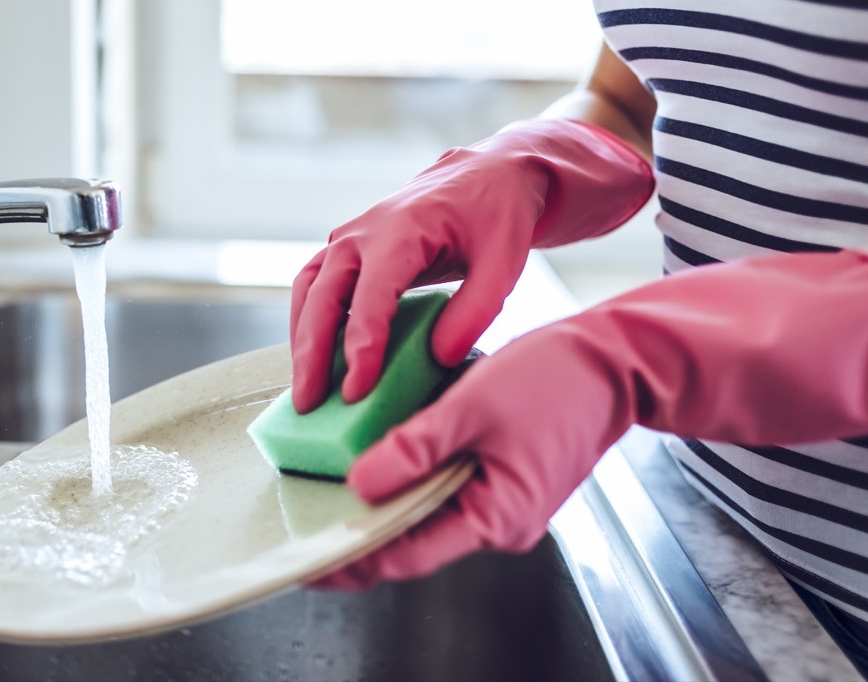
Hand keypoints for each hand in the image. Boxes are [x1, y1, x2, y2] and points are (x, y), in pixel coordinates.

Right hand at [289, 119, 651, 411]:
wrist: (484, 176)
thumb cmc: (496, 215)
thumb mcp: (504, 261)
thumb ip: (475, 310)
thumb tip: (440, 358)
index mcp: (401, 229)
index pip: (370, 296)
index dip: (360, 346)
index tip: (356, 391)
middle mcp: (362, 231)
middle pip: (322, 295)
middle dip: (312, 352)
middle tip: (308, 403)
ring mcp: (349, 239)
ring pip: (309, 291)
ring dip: (301, 340)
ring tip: (305, 390)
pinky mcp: (347, 250)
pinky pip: (314, 287)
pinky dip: (308, 323)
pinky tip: (315, 360)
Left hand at [313, 249, 867, 588]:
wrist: (612, 359)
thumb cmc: (556, 380)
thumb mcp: (472, 408)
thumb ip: (414, 449)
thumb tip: (360, 484)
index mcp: (497, 517)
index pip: (408, 554)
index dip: (353, 559)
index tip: (308, 559)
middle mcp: (499, 521)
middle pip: (413, 538)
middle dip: (359, 532)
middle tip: (307, 521)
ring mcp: (500, 500)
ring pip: (426, 511)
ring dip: (382, 502)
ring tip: (329, 491)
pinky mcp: (499, 476)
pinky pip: (443, 486)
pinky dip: (408, 476)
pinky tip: (376, 458)